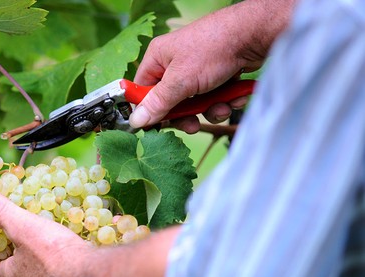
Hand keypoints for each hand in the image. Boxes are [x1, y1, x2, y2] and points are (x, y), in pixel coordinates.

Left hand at [0, 189, 98, 276]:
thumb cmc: (54, 253)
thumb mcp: (23, 226)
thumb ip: (0, 212)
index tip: (2, 229)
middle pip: (21, 267)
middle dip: (24, 249)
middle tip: (29, 228)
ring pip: (45, 272)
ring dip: (47, 256)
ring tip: (54, 234)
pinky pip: (67, 274)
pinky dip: (68, 261)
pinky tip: (77, 247)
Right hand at [130, 0, 290, 132]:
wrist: (256, 34)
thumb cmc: (215, 48)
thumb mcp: (181, 80)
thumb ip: (158, 103)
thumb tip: (135, 121)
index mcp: (158, 59)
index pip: (142, 91)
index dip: (149, 110)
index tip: (158, 126)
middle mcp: (175, 64)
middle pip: (170, 102)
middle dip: (186, 115)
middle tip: (193, 124)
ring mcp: (197, 70)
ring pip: (194, 104)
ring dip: (209, 110)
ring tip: (222, 107)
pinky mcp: (216, 75)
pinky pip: (213, 98)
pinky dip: (224, 101)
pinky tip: (235, 97)